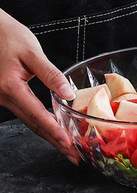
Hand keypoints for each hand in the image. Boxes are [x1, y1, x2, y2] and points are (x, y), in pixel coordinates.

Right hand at [0, 9, 79, 164]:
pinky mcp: (4, 93)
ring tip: (67, 146)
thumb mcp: (32, 52)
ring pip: (29, 120)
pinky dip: (40, 122)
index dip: (55, 133)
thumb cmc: (8, 36)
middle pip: (33, 125)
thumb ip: (50, 74)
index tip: (70, 146)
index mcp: (10, 88)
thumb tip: (68, 93)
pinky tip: (53, 126)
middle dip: (54, 141)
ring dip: (48, 134)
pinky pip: (25, 112)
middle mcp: (3, 97)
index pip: (38, 116)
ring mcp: (2, 97)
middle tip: (73, 156)